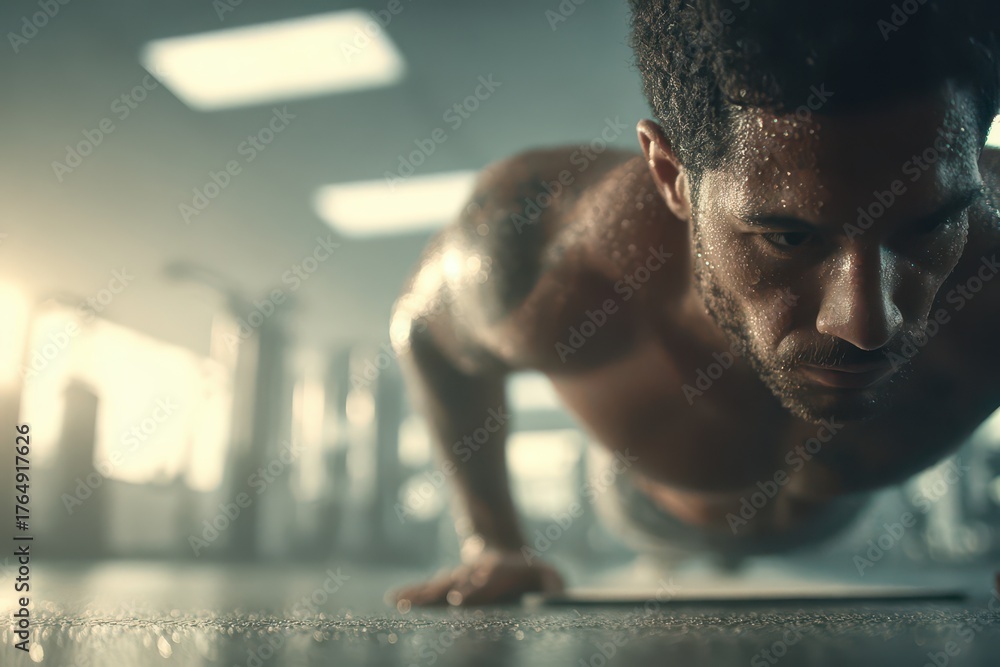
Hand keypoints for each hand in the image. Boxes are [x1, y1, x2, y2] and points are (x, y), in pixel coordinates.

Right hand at [389, 549, 564, 607]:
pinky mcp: (448, 583)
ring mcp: (460, 576)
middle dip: (441, 594)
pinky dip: (411, 594)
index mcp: (501, 572)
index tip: (459, 599)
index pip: (486, 581)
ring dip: (419, 594)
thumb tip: (555, 594)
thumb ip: (553, 586)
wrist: (507, 552)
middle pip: (456, 582)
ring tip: (399, 602)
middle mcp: (476, 573)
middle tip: (421, 605)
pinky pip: (429, 589)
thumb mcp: (550, 577)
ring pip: (438, 585)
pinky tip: (394, 600)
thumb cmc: (533, 576)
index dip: (474, 590)